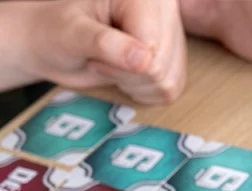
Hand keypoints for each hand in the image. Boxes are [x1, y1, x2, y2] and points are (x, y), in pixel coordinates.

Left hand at [17, 0, 186, 103]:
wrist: (52, 41)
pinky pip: (171, 91)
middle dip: (128, 76)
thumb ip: (106, 44)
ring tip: (113, 65)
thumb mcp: (72, 34)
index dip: (124, 64)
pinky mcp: (173, 59)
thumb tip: (144, 60)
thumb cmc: (55, 31)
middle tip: (102, 60)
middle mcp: (163, 11)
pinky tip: (127, 75)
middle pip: (162, 68)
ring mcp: (171, 36)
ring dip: (136, 86)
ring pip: (169, 83)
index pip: (152, 47)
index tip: (96, 55)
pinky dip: (145, 93)